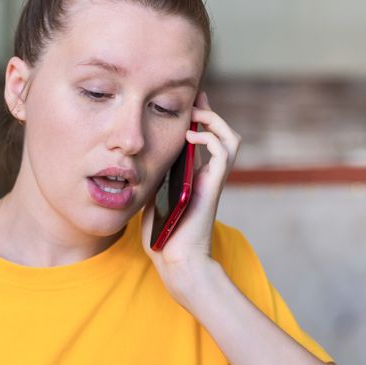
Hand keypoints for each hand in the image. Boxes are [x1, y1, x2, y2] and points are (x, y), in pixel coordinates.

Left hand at [141, 90, 240, 299]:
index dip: (200, 118)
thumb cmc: (163, 239)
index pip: (205, 140)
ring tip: (196, 116)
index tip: (189, 102)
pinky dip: (211, 138)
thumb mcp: (150, 200)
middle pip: (223, 134)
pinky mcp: (213, 186)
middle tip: (195, 102)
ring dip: (215, 121)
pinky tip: (192, 136)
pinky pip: (224, 152)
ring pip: (231, 139)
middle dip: (210, 113)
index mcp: (195, 178)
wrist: (176, 262)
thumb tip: (134, 166)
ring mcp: (213, 181)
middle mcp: (208, 176)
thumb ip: (150, 182)